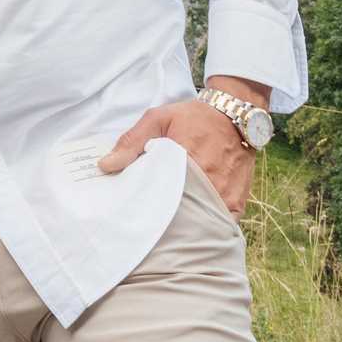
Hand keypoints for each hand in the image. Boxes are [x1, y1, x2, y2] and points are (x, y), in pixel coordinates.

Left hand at [96, 75, 266, 215]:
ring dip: (185, 225)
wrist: (234, 116)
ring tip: (169, 224)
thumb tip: (106, 165)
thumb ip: (131, 141)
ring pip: (199, 223)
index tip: (133, 210)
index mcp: (182, 164)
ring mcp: (223, 197)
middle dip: (162, 219)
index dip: (144, 206)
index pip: (156, 196)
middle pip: (177, 214)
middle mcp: (206, 184)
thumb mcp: (157, 119)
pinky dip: (208, 226)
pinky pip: (221, 224)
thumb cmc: (194, 117)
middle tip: (148, 220)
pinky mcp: (236, 203)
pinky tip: (194, 225)